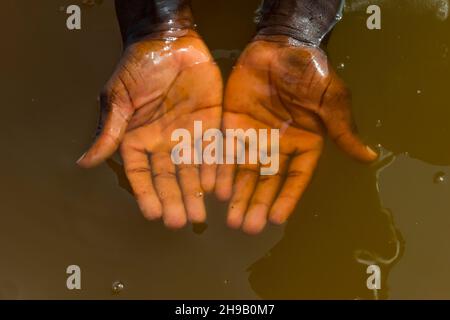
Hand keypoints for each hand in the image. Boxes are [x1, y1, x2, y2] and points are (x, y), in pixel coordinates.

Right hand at [78, 30, 221, 228]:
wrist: (168, 41)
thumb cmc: (137, 67)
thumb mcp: (118, 98)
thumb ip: (109, 130)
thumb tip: (84, 163)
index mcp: (139, 139)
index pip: (141, 174)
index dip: (147, 193)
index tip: (153, 214)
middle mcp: (164, 142)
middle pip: (169, 177)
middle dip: (175, 199)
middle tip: (181, 221)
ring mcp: (189, 134)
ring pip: (193, 169)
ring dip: (196, 191)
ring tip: (200, 214)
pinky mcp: (211, 122)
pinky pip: (215, 148)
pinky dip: (217, 167)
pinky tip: (219, 186)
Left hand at [216, 37, 376, 234]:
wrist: (280, 45)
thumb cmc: (310, 72)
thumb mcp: (331, 99)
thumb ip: (342, 129)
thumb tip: (370, 157)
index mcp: (304, 144)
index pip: (295, 177)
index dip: (286, 198)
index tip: (275, 219)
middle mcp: (277, 146)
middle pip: (266, 181)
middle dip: (256, 203)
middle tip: (246, 228)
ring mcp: (253, 137)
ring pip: (244, 171)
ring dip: (238, 195)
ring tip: (230, 219)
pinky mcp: (232, 125)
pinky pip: (226, 151)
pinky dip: (221, 170)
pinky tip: (216, 190)